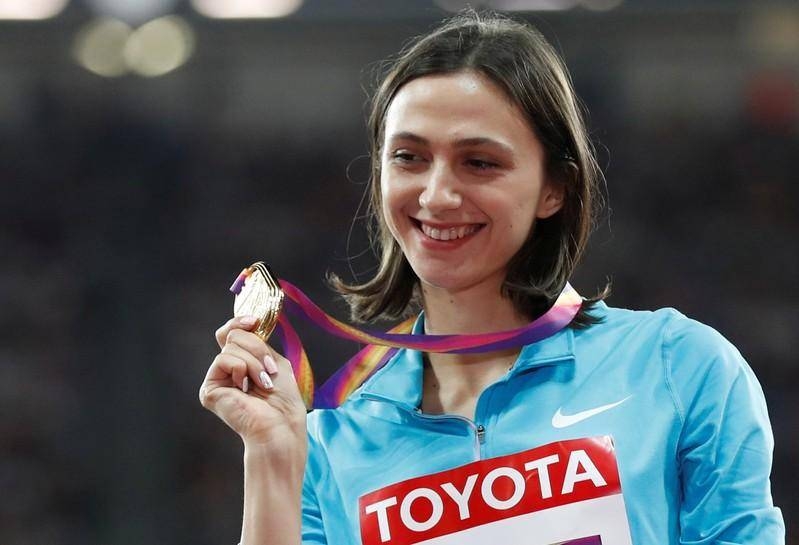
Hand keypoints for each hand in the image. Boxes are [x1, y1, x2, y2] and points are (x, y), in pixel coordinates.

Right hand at [199, 316, 306, 448]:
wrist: (280, 425)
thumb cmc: (283, 400)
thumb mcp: (274, 361)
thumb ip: (258, 343)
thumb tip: (246, 323)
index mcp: (242, 364)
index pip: (231, 333)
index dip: (239, 322)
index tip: (255, 321)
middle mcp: (226, 371)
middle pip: (233, 336)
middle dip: (257, 348)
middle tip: (269, 369)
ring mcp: (216, 380)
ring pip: (231, 346)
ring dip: (254, 363)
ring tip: (263, 384)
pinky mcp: (209, 390)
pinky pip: (224, 360)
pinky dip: (242, 369)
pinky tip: (247, 388)